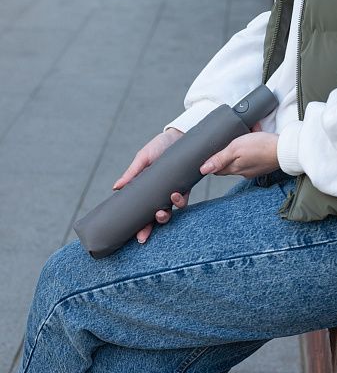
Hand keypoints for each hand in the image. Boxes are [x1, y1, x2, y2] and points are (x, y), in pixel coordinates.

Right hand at [113, 128, 189, 243]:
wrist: (178, 134)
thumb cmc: (159, 147)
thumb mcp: (143, 159)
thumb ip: (131, 173)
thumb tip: (115, 188)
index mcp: (149, 191)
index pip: (145, 213)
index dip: (142, 227)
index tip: (139, 238)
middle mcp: (162, 194)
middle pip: (159, 215)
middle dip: (155, 224)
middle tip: (150, 226)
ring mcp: (175, 190)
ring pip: (172, 209)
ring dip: (167, 213)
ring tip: (162, 210)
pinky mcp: (186, 184)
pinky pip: (184, 197)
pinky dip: (180, 200)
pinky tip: (175, 196)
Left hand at [200, 130, 279, 178]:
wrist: (286, 148)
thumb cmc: (261, 147)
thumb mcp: (235, 148)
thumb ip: (220, 158)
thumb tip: (203, 169)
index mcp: (235, 169)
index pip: (217, 169)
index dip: (212, 161)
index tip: (210, 153)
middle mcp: (244, 171)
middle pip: (229, 162)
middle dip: (226, 152)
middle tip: (226, 141)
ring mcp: (255, 167)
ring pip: (241, 157)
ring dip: (240, 146)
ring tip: (242, 135)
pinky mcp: (264, 162)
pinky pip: (253, 153)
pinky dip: (252, 144)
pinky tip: (254, 134)